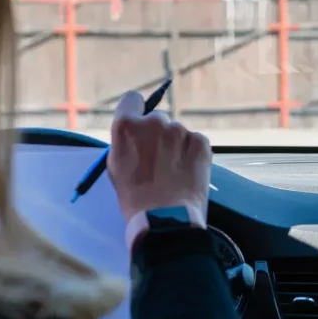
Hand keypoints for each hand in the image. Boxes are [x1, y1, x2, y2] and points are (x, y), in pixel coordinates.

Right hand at [108, 91, 210, 225]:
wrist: (165, 219)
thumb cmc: (134, 197)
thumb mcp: (116, 166)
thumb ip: (124, 142)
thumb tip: (134, 134)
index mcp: (127, 126)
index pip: (132, 99)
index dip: (136, 112)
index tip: (139, 125)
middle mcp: (154, 121)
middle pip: (156, 119)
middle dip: (156, 134)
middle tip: (157, 159)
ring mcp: (180, 131)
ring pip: (176, 132)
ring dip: (175, 145)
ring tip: (173, 171)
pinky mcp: (201, 142)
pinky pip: (194, 141)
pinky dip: (191, 153)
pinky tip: (187, 172)